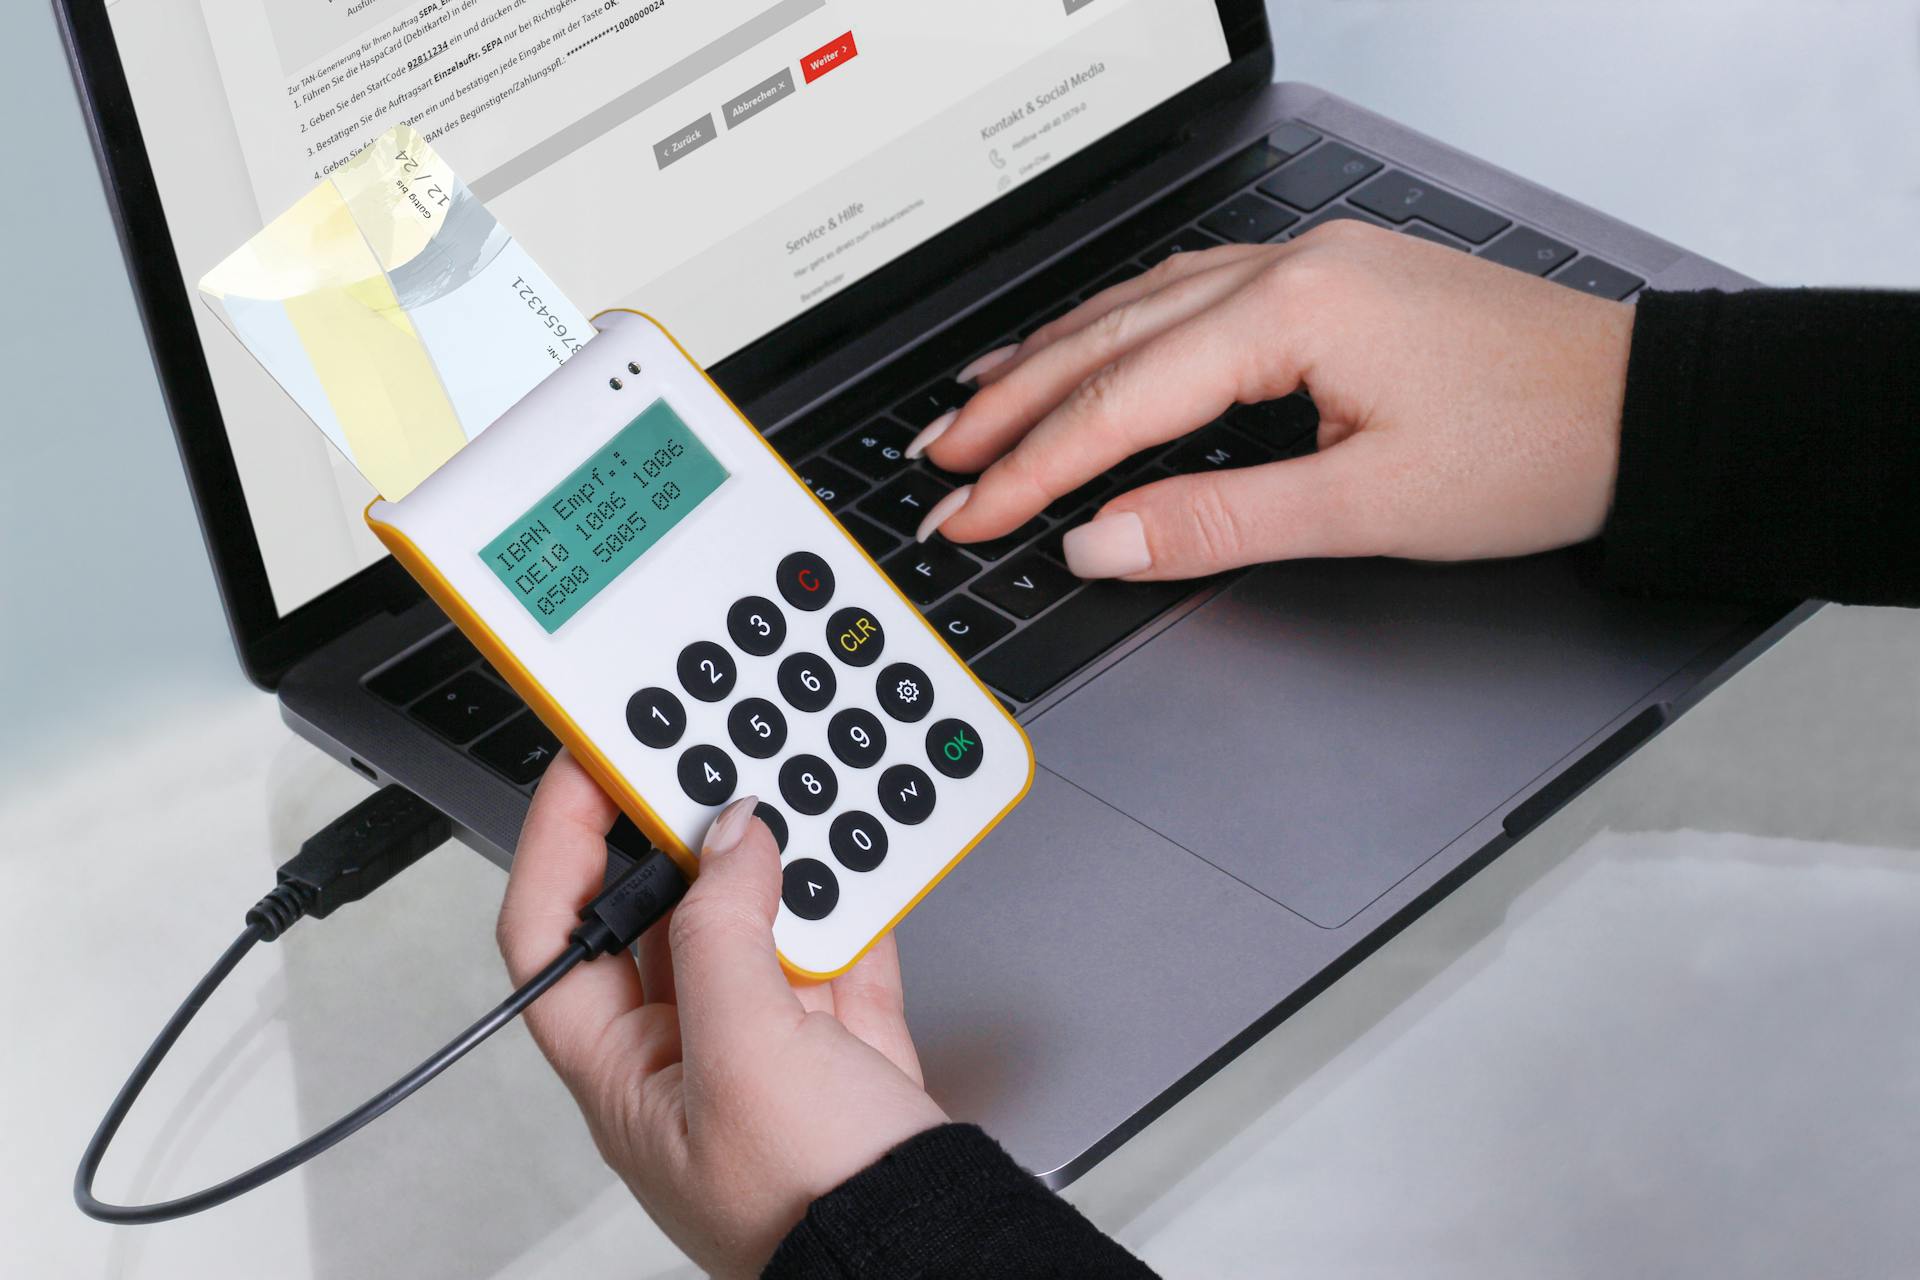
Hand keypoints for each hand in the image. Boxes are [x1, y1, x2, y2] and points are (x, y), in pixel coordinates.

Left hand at [497, 755, 947, 1277]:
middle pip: (660, 911)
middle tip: (705, 761)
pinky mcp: (840, 1042)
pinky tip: (858, 858)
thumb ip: (723, 934)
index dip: (556, 838)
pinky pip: (832, 941)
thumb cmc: (809, 1207)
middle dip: (681, 834)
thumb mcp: (742, 1057)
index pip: (553, 931)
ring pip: (752, 918)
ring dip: (774, 857)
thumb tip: (727, 840)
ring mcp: (766, 1045)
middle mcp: (686, 1052)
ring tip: (787, 797)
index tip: (591, 760)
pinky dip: (848, 894)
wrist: (928, 1252)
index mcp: (623, 1070)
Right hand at [910, 222, 1636, 576]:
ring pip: (1141, 307)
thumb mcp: (1365, 509)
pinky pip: (1188, 296)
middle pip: (1110, 340)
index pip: (1121, 400)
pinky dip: (1120, 331)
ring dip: (1053, 358)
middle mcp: (1286, 268)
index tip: (970, 513)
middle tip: (938, 460)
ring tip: (978, 399)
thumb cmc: (1533, 448)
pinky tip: (1090, 346)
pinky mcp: (1327, 281)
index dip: (1033, 468)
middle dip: (1014, 408)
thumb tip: (1101, 543)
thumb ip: (1215, 522)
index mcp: (1291, 311)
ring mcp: (1306, 265)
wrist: (1642, 409)